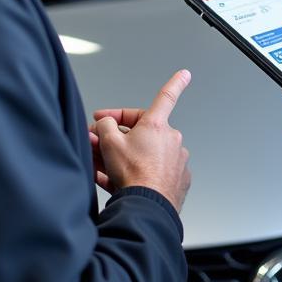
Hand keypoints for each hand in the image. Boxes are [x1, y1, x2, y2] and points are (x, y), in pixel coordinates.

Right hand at [89, 69, 191, 212]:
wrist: (148, 206)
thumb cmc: (133, 175)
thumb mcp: (109, 142)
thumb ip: (104, 125)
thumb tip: (104, 123)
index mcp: (157, 125)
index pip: (166, 96)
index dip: (175, 83)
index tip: (185, 74)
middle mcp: (171, 140)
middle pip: (142, 132)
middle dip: (118, 136)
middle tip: (97, 142)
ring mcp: (175, 161)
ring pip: (144, 154)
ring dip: (124, 157)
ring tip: (101, 167)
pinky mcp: (176, 181)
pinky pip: (152, 172)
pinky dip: (136, 174)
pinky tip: (116, 182)